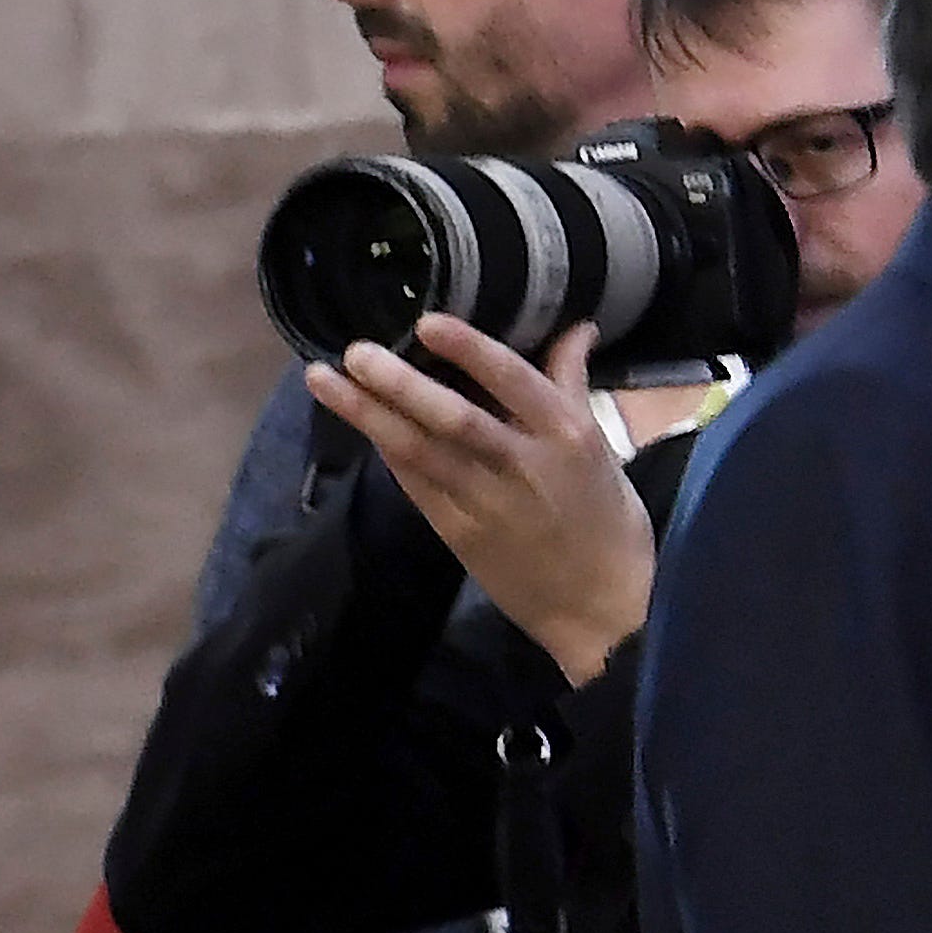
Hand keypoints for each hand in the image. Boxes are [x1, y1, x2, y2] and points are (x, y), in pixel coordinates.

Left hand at [304, 317, 654, 684]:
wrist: (601, 610)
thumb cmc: (609, 523)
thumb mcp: (600, 448)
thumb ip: (572, 385)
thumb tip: (575, 327)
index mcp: (565, 435)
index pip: (512, 381)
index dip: (468, 351)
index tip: (427, 322)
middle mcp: (521, 466)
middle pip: (453, 419)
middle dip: (400, 384)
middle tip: (355, 351)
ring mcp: (484, 504)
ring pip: (419, 452)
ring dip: (367, 415)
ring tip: (322, 379)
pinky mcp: (458, 534)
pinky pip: (415, 484)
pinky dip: (385, 451)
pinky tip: (357, 422)